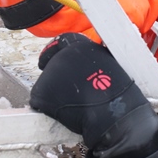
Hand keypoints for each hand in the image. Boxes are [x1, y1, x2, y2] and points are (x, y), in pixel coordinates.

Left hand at [30, 34, 157, 157]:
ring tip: (74, 105)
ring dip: (56, 94)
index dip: (56, 51)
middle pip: (52, 64)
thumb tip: (85, 67)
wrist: (112, 115)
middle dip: (58, 77)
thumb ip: (92, 62)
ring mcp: (49, 74)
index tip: (53, 60)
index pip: (62, 42)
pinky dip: (49, 109)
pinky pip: (40, 102)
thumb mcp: (109, 66)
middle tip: (69, 93)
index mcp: (80, 46)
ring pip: (47, 85)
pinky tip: (66, 114)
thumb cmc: (117, 95)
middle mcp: (62, 55)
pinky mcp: (41, 92)